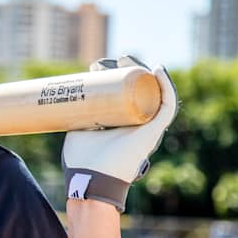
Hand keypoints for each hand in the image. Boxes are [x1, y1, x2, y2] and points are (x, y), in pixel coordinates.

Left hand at [62, 56, 177, 210]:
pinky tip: (158, 70)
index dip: (114, 77)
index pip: (123, 94)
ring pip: (152, 93)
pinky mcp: (153, 132)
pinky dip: (166, 86)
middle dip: (127, 71)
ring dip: (144, 73)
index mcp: (122, 124)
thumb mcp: (76, 130)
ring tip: (127, 59)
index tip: (96, 66)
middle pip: (138, 90)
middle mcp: (138, 124)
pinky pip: (167, 105)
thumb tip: (70, 99)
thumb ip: (77, 117)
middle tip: (109, 61)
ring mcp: (147, 128)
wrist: (91, 178)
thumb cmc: (82, 159)